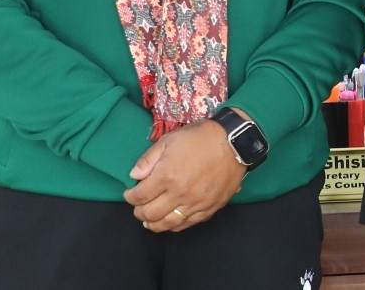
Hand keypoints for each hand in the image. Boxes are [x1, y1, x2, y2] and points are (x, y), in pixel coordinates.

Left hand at [124, 118, 246, 231]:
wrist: (234, 142)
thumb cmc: (200, 138)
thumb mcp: (169, 140)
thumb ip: (148, 159)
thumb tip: (134, 176)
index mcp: (167, 176)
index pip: (139, 196)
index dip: (130, 197)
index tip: (130, 193)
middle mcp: (180, 194)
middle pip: (150, 214)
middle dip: (139, 212)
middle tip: (138, 207)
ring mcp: (196, 203)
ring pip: (168, 224)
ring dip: (154, 223)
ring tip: (149, 220)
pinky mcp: (210, 208)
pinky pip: (188, 224)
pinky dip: (175, 225)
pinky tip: (170, 220)